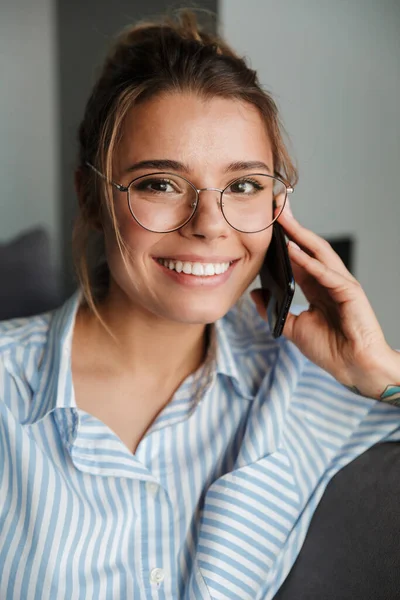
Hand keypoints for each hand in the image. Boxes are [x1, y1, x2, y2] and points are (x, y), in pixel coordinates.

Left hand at [251, 196, 399, 399]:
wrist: (354, 368)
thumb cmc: (330, 349)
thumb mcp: (292, 328)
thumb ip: (274, 310)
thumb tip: (256, 294)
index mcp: (317, 286)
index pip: (298, 255)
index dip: (283, 238)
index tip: (267, 222)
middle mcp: (329, 280)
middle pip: (308, 246)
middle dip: (292, 225)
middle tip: (275, 205)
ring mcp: (341, 283)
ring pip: (319, 252)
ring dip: (300, 233)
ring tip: (282, 217)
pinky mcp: (350, 292)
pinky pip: (326, 273)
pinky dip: (309, 261)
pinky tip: (294, 250)